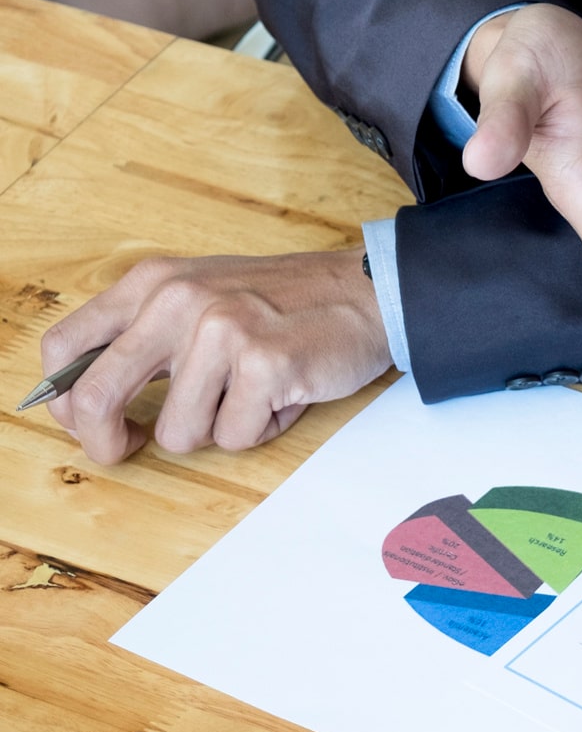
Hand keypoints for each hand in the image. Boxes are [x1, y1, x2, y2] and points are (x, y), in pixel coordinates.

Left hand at [38, 250, 390, 464]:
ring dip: (214, 430)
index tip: (92, 423)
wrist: (367, 292)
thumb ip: (147, 335)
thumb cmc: (285, 304)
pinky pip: (234, 438)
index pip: (65, 348)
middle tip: (127, 448)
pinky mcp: (264, 365)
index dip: (65, 402)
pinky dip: (259, 431)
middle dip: (106, 441)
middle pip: (97, 397)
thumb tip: (90, 400)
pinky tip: (281, 399)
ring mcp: (220, 332)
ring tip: (248, 399)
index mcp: (152, 283)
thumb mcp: (200, 296)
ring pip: (177, 433)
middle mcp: (177, 301)